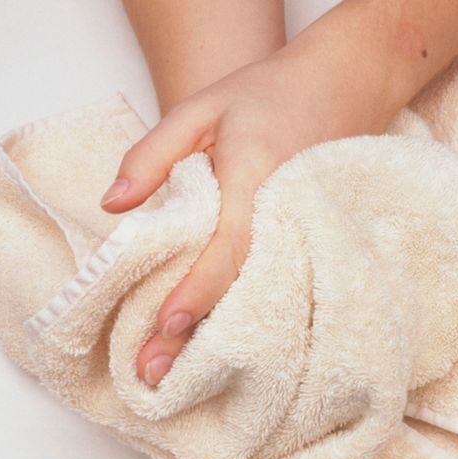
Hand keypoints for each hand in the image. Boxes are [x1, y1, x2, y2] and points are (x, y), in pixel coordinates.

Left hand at [100, 51, 398, 386]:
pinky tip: (222, 340)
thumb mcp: (201, 108)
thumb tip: (112, 206)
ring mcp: (305, 229)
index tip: (167, 325)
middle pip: (243, 284)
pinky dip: (246, 312)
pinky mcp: (312, 237)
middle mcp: (285, 212)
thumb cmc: (267, 94)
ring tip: (180, 374)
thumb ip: (153, 154)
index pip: (228, 244)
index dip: (198, 288)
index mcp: (256, 177)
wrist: (345, 85)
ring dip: (221, 332)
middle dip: (199, 332)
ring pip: (262, 291)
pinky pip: (278, 280)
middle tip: (155, 373)